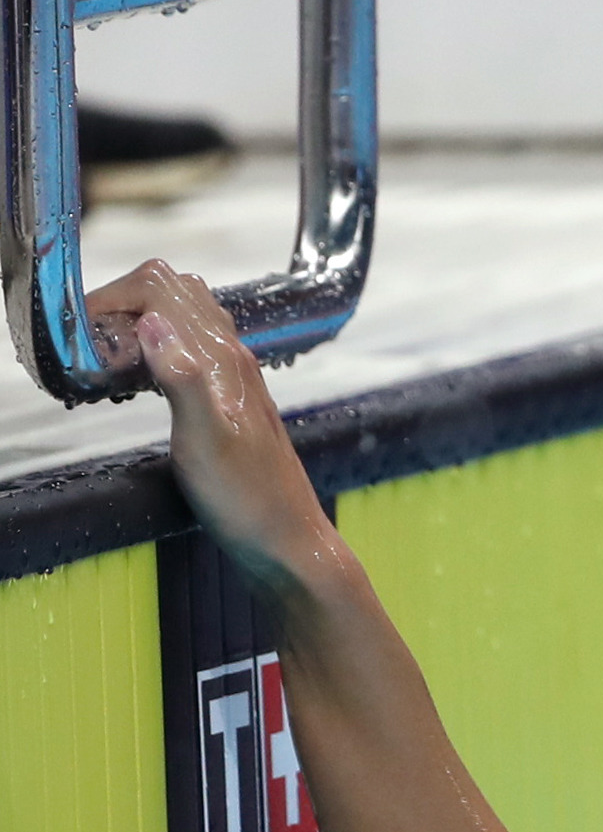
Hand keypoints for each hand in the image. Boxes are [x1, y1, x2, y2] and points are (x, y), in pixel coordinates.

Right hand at [88, 260, 334, 593]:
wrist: (288, 543)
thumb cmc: (248, 501)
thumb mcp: (203, 441)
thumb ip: (181, 379)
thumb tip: (152, 323)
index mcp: (223, 360)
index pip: (163, 288)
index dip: (116, 297)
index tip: (85, 329)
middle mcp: (233, 361)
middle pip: (175, 293)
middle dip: (125, 304)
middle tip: (94, 344)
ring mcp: (235, 380)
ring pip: (185, 321)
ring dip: (141, 325)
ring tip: (110, 362)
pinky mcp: (232, 403)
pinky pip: (191, 353)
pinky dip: (158, 352)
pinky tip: (142, 385)